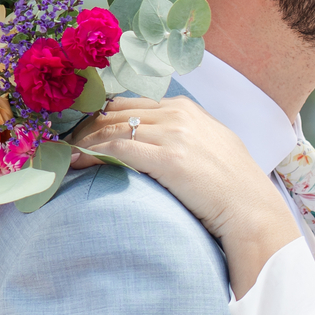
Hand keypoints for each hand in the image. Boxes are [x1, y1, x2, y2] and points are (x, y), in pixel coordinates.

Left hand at [71, 98, 299, 294]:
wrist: (251, 210)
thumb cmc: (233, 186)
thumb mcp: (209, 145)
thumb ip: (183, 134)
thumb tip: (153, 141)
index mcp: (185, 108)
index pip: (129, 104)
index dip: (100, 117)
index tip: (82, 132)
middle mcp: (177, 114)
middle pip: (115, 112)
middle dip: (85, 127)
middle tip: (64, 144)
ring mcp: (173, 134)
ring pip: (112, 128)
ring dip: (82, 141)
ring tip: (63, 154)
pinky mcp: (168, 158)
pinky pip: (117, 149)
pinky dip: (91, 153)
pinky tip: (76, 162)